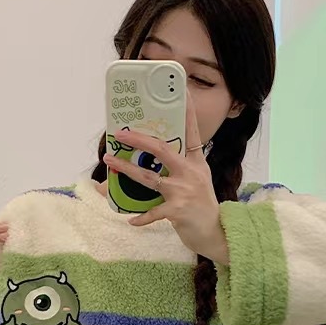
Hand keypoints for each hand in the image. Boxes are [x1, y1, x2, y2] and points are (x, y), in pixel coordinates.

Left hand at [103, 92, 229, 264]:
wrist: (215, 233)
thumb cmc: (202, 207)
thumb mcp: (197, 182)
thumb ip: (179, 170)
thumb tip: (152, 162)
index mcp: (197, 163)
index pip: (192, 132)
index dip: (187, 112)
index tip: (181, 91)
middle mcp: (190, 173)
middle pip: (162, 149)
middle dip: (138, 140)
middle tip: (120, 134)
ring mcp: (184, 191)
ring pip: (149, 177)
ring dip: (127, 170)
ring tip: (110, 162)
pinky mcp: (178, 211)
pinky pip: (153, 212)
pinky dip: (141, 217)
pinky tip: (131, 220)